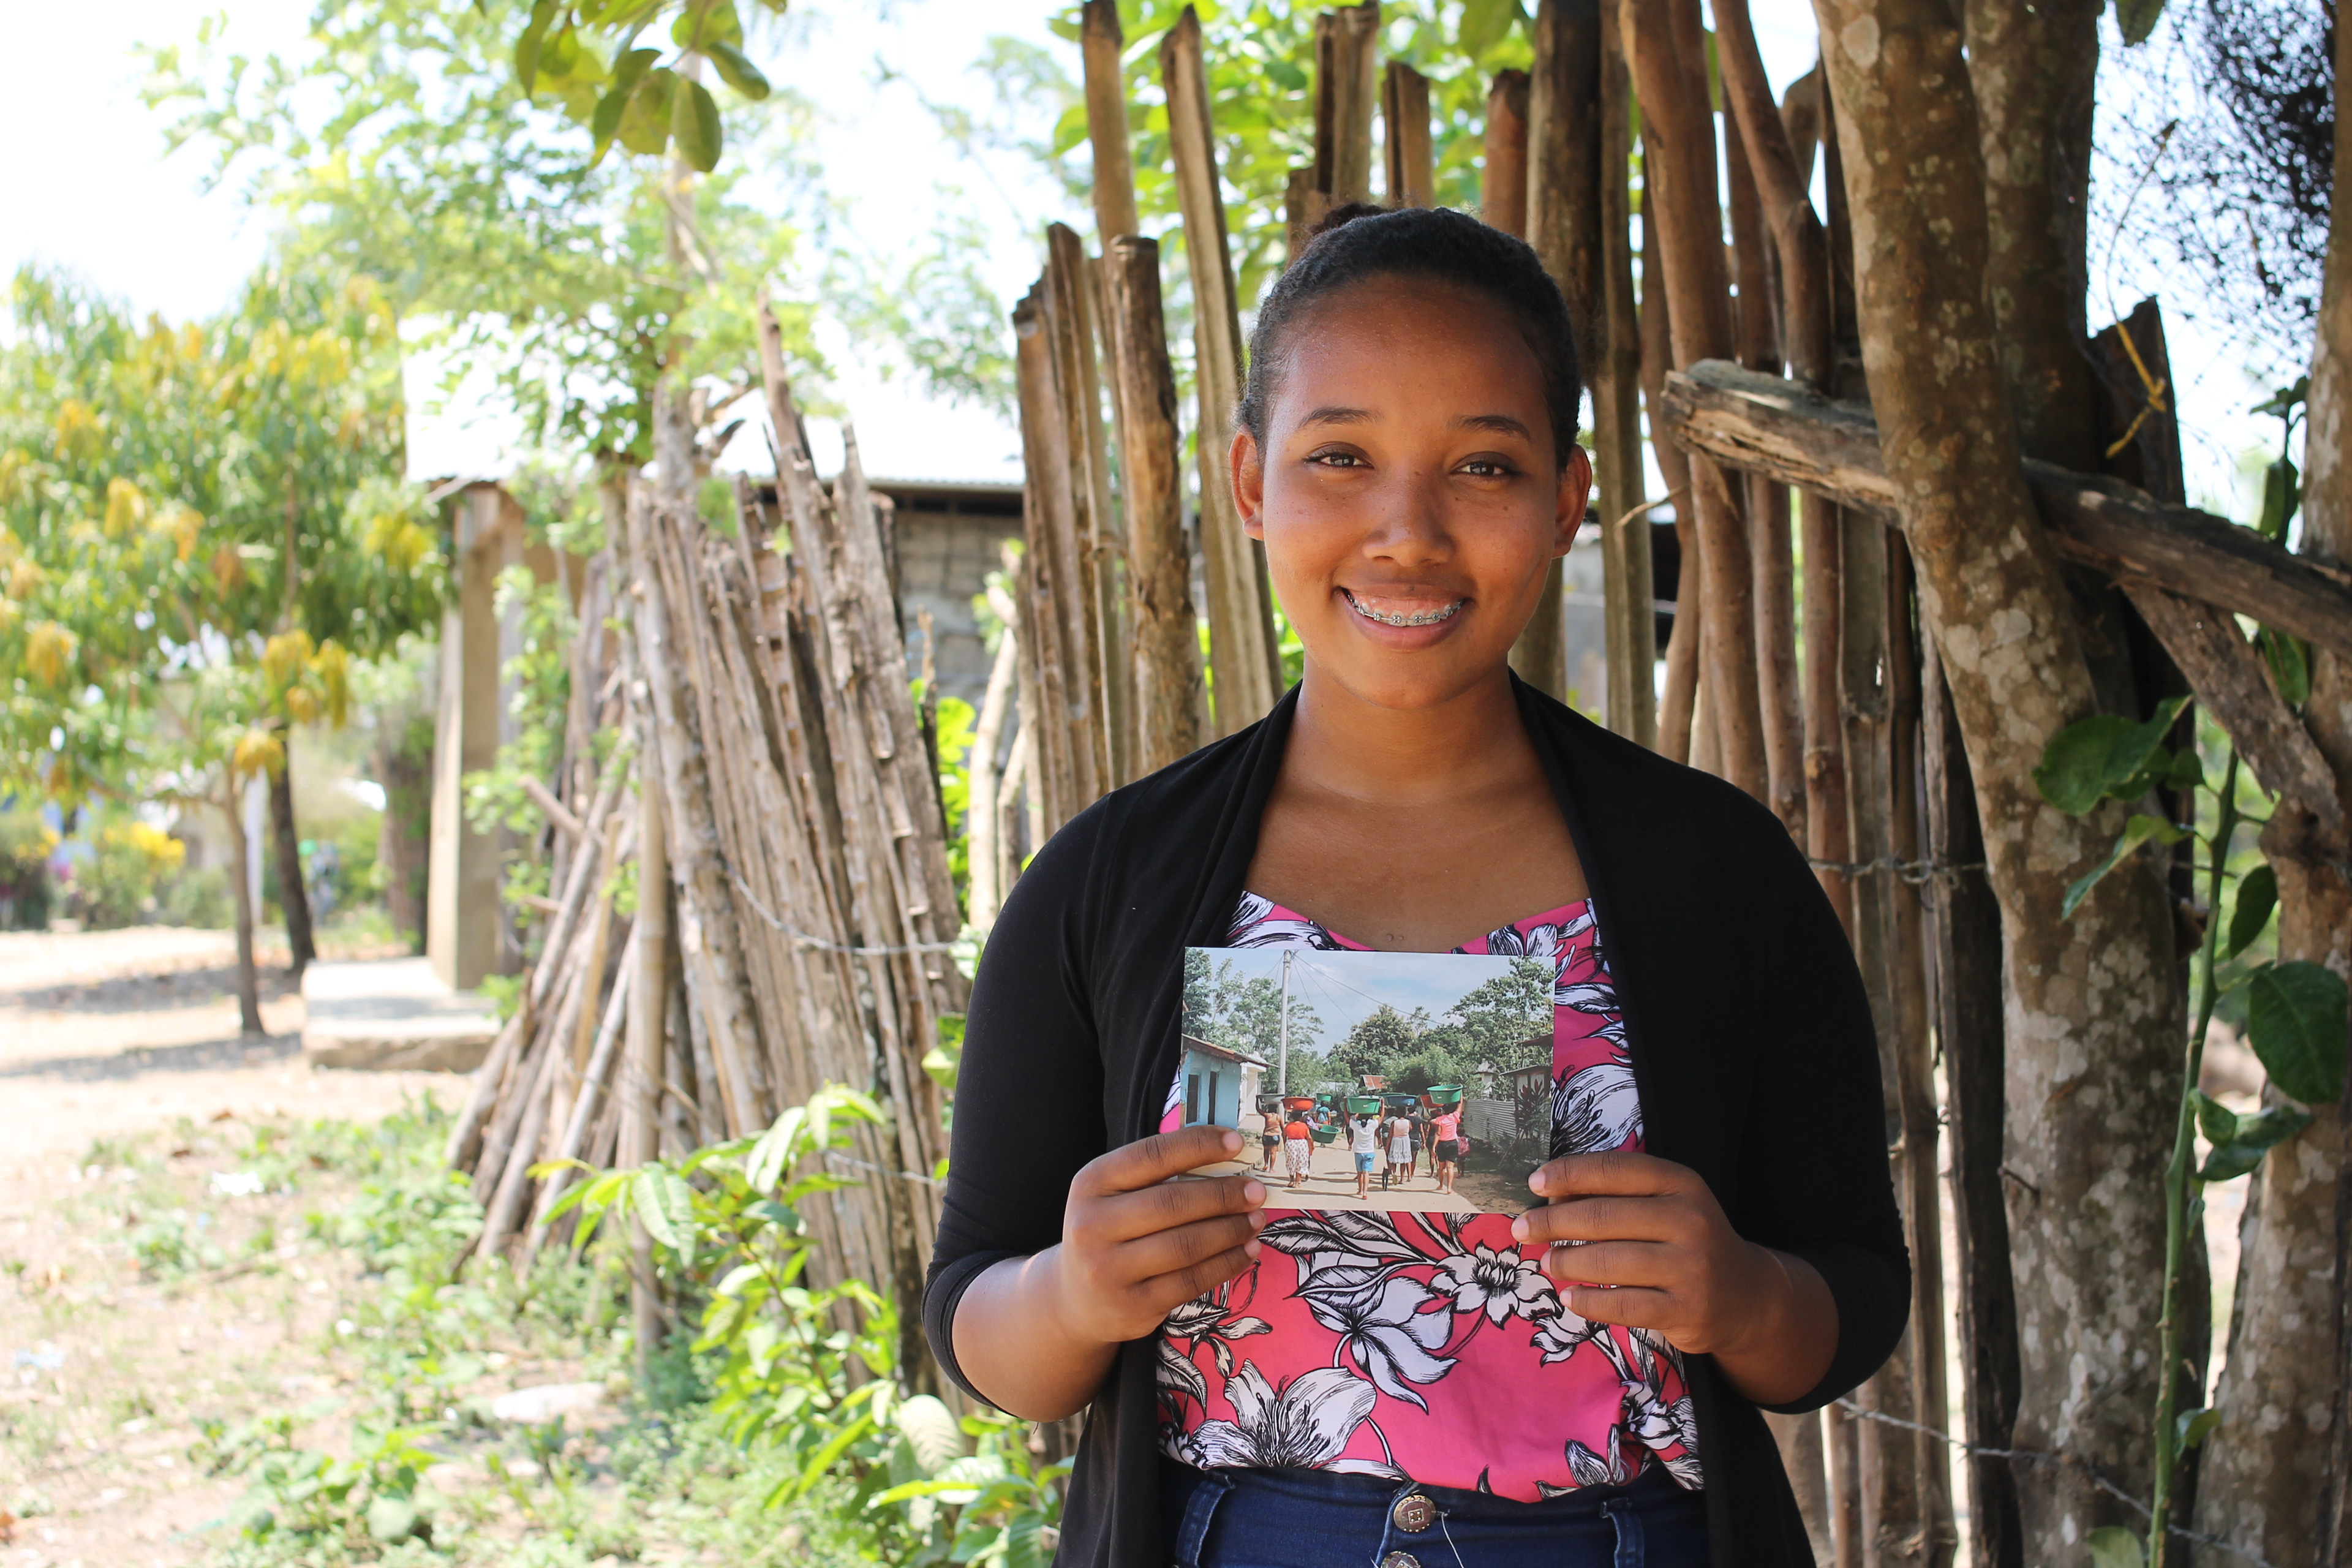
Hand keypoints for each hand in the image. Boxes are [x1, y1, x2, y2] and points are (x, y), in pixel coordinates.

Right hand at [1046, 1126, 1269, 1346]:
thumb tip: (1226, 1155)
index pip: (1150, 1155)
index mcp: (1091, 1184)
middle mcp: (1092, 1225)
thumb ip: (1157, 1174)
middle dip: (1223, 1195)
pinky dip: (1227, 1263)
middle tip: (1256, 1190)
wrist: (1076, 1299)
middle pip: (1172, 1203)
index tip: (1235, 1143)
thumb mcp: (1114, 1194)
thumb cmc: (1109, 1232)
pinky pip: (1191, 1281)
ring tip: (1256, 1219)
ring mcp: (1110, 1270)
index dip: (1197, 1146)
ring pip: (1186, 1245)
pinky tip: (1247, 1251)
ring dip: (1231, 1230)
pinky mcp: (1133, 1306)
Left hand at [1510, 1151, 1814, 1371]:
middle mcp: (1690, 1221)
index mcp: (1682, 1184)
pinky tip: (1570, 1296)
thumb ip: (1619, 1195)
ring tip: (1546, 1263)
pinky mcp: (1685, 1311)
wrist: (1745, 1297)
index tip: (1536, 1182)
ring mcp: (1691, 1268)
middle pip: (1603, 1217)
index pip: (1616, 1170)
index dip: (1570, 1174)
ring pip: (1608, 1263)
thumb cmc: (1687, 1241)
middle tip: (1522, 1228)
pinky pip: (1621, 1306)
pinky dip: (1587, 1301)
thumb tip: (1550, 1197)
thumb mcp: (1667, 1205)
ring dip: (1565, 1263)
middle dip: (1553, 1222)